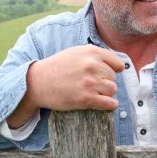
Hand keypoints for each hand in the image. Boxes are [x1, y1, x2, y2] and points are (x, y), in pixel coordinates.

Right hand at [7, 45, 124, 127]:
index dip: (113, 70)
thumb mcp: (76, 52)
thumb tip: (118, 66)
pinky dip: (111, 105)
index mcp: (91, 52)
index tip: (106, 75)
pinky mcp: (86, 98)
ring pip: (112, 90)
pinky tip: (107, 104)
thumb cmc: (57, 67)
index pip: (117, 63)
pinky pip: (109, 103)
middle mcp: (92, 65)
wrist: (38, 82)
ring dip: (106, 93)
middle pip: (113, 78)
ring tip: (95, 93)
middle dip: (106, 82)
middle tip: (93, 85)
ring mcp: (90, 82)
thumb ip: (95, 55)